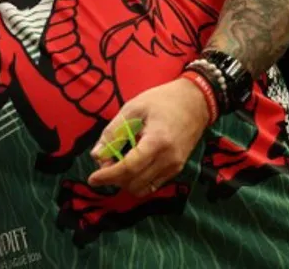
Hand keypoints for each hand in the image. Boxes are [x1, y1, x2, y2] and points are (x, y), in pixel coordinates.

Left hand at [87, 77, 210, 195]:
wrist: (196, 102)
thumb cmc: (162, 100)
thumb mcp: (133, 108)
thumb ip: (113, 132)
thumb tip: (97, 155)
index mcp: (157, 142)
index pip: (129, 168)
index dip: (108, 175)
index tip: (92, 178)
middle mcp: (168, 159)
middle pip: (135, 182)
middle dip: (114, 178)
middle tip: (103, 163)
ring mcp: (175, 166)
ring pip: (144, 188)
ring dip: (125, 182)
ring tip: (116, 163)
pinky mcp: (177, 168)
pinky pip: (153, 184)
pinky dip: (138, 180)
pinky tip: (130, 166)